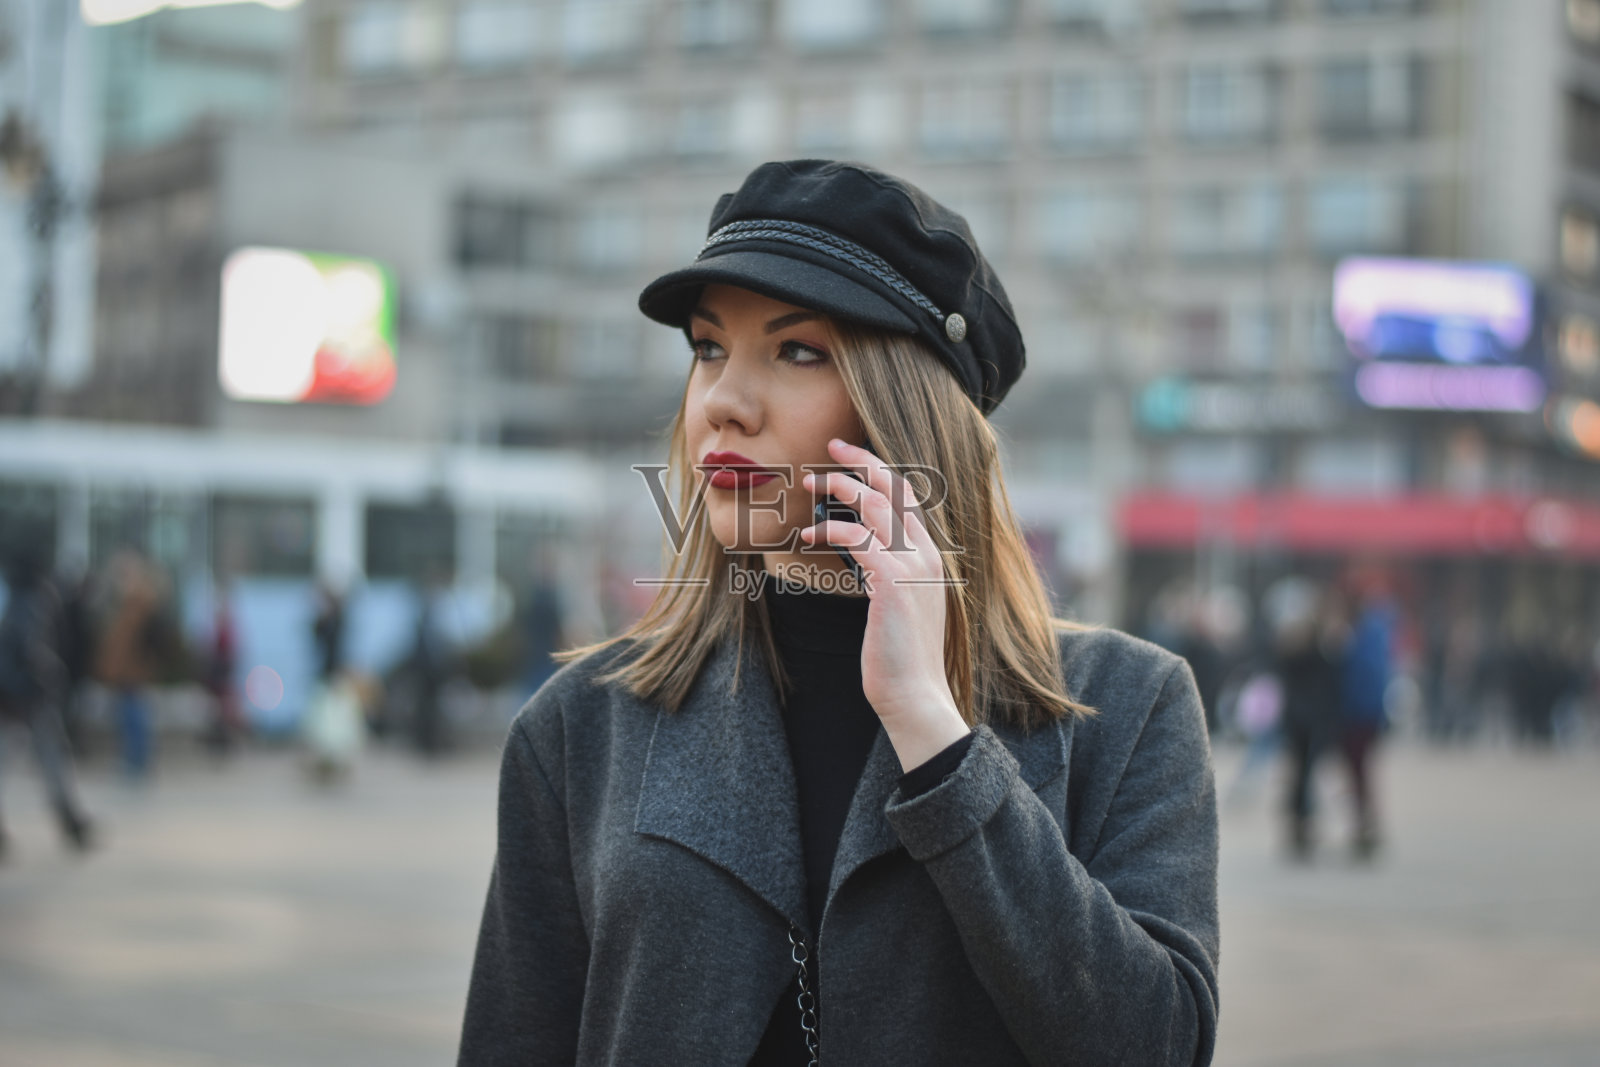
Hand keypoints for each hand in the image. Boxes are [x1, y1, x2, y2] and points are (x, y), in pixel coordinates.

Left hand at [801, 439, 971, 770]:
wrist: (916, 696)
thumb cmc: (901, 658)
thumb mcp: (900, 607)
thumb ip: (889, 577)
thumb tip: (863, 558)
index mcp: (932, 558)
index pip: (909, 499)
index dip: (881, 472)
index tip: (853, 458)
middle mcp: (928, 555)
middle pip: (896, 489)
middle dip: (863, 461)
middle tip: (832, 446)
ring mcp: (914, 567)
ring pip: (876, 505)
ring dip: (841, 487)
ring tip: (811, 481)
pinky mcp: (893, 582)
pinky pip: (857, 538)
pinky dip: (830, 530)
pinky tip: (810, 535)